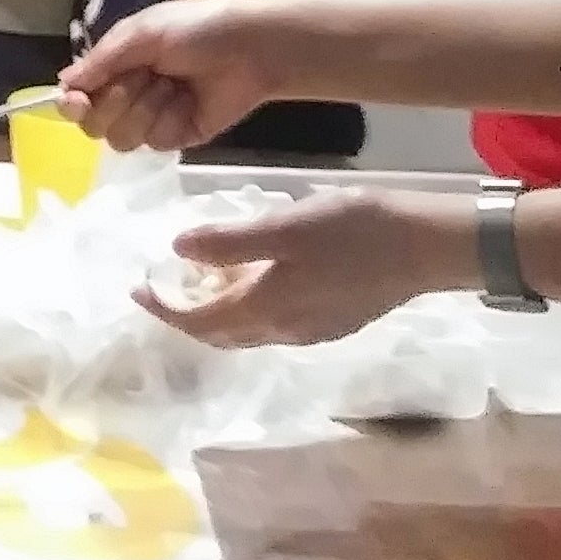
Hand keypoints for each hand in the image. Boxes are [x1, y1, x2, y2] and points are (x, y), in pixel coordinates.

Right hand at [59, 0, 284, 149]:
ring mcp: (153, 119)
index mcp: (118, 64)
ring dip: (146, 108)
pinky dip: (170, 118)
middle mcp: (129, 94)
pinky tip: (189, 100)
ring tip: (173, 85)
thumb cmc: (197, 28)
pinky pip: (155, 142)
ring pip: (121, 138)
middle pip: (94, 124)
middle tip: (143, 78)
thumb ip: (102, 59)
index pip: (78, 95)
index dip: (74, 103)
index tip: (78, 100)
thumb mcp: (144, 31)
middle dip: (116, 102)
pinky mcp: (177, 137)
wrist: (250, 48)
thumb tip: (62, 84)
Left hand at [136, 190, 445, 347]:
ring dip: (217, 311)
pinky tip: (253, 274)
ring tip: (202, 274)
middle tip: (162, 283)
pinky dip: (248, 305)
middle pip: (220, 334)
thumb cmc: (353, 229)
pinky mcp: (331, 320)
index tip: (137, 288)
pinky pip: (272, 323)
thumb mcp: (287, 225)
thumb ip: (231, 240)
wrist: (423, 248)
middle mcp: (283, 330)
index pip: (200, 322)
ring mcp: (310, 330)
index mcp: (266, 308)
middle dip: (186, 313)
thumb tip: (177, 249)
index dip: (164, 309)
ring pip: (247, 330)